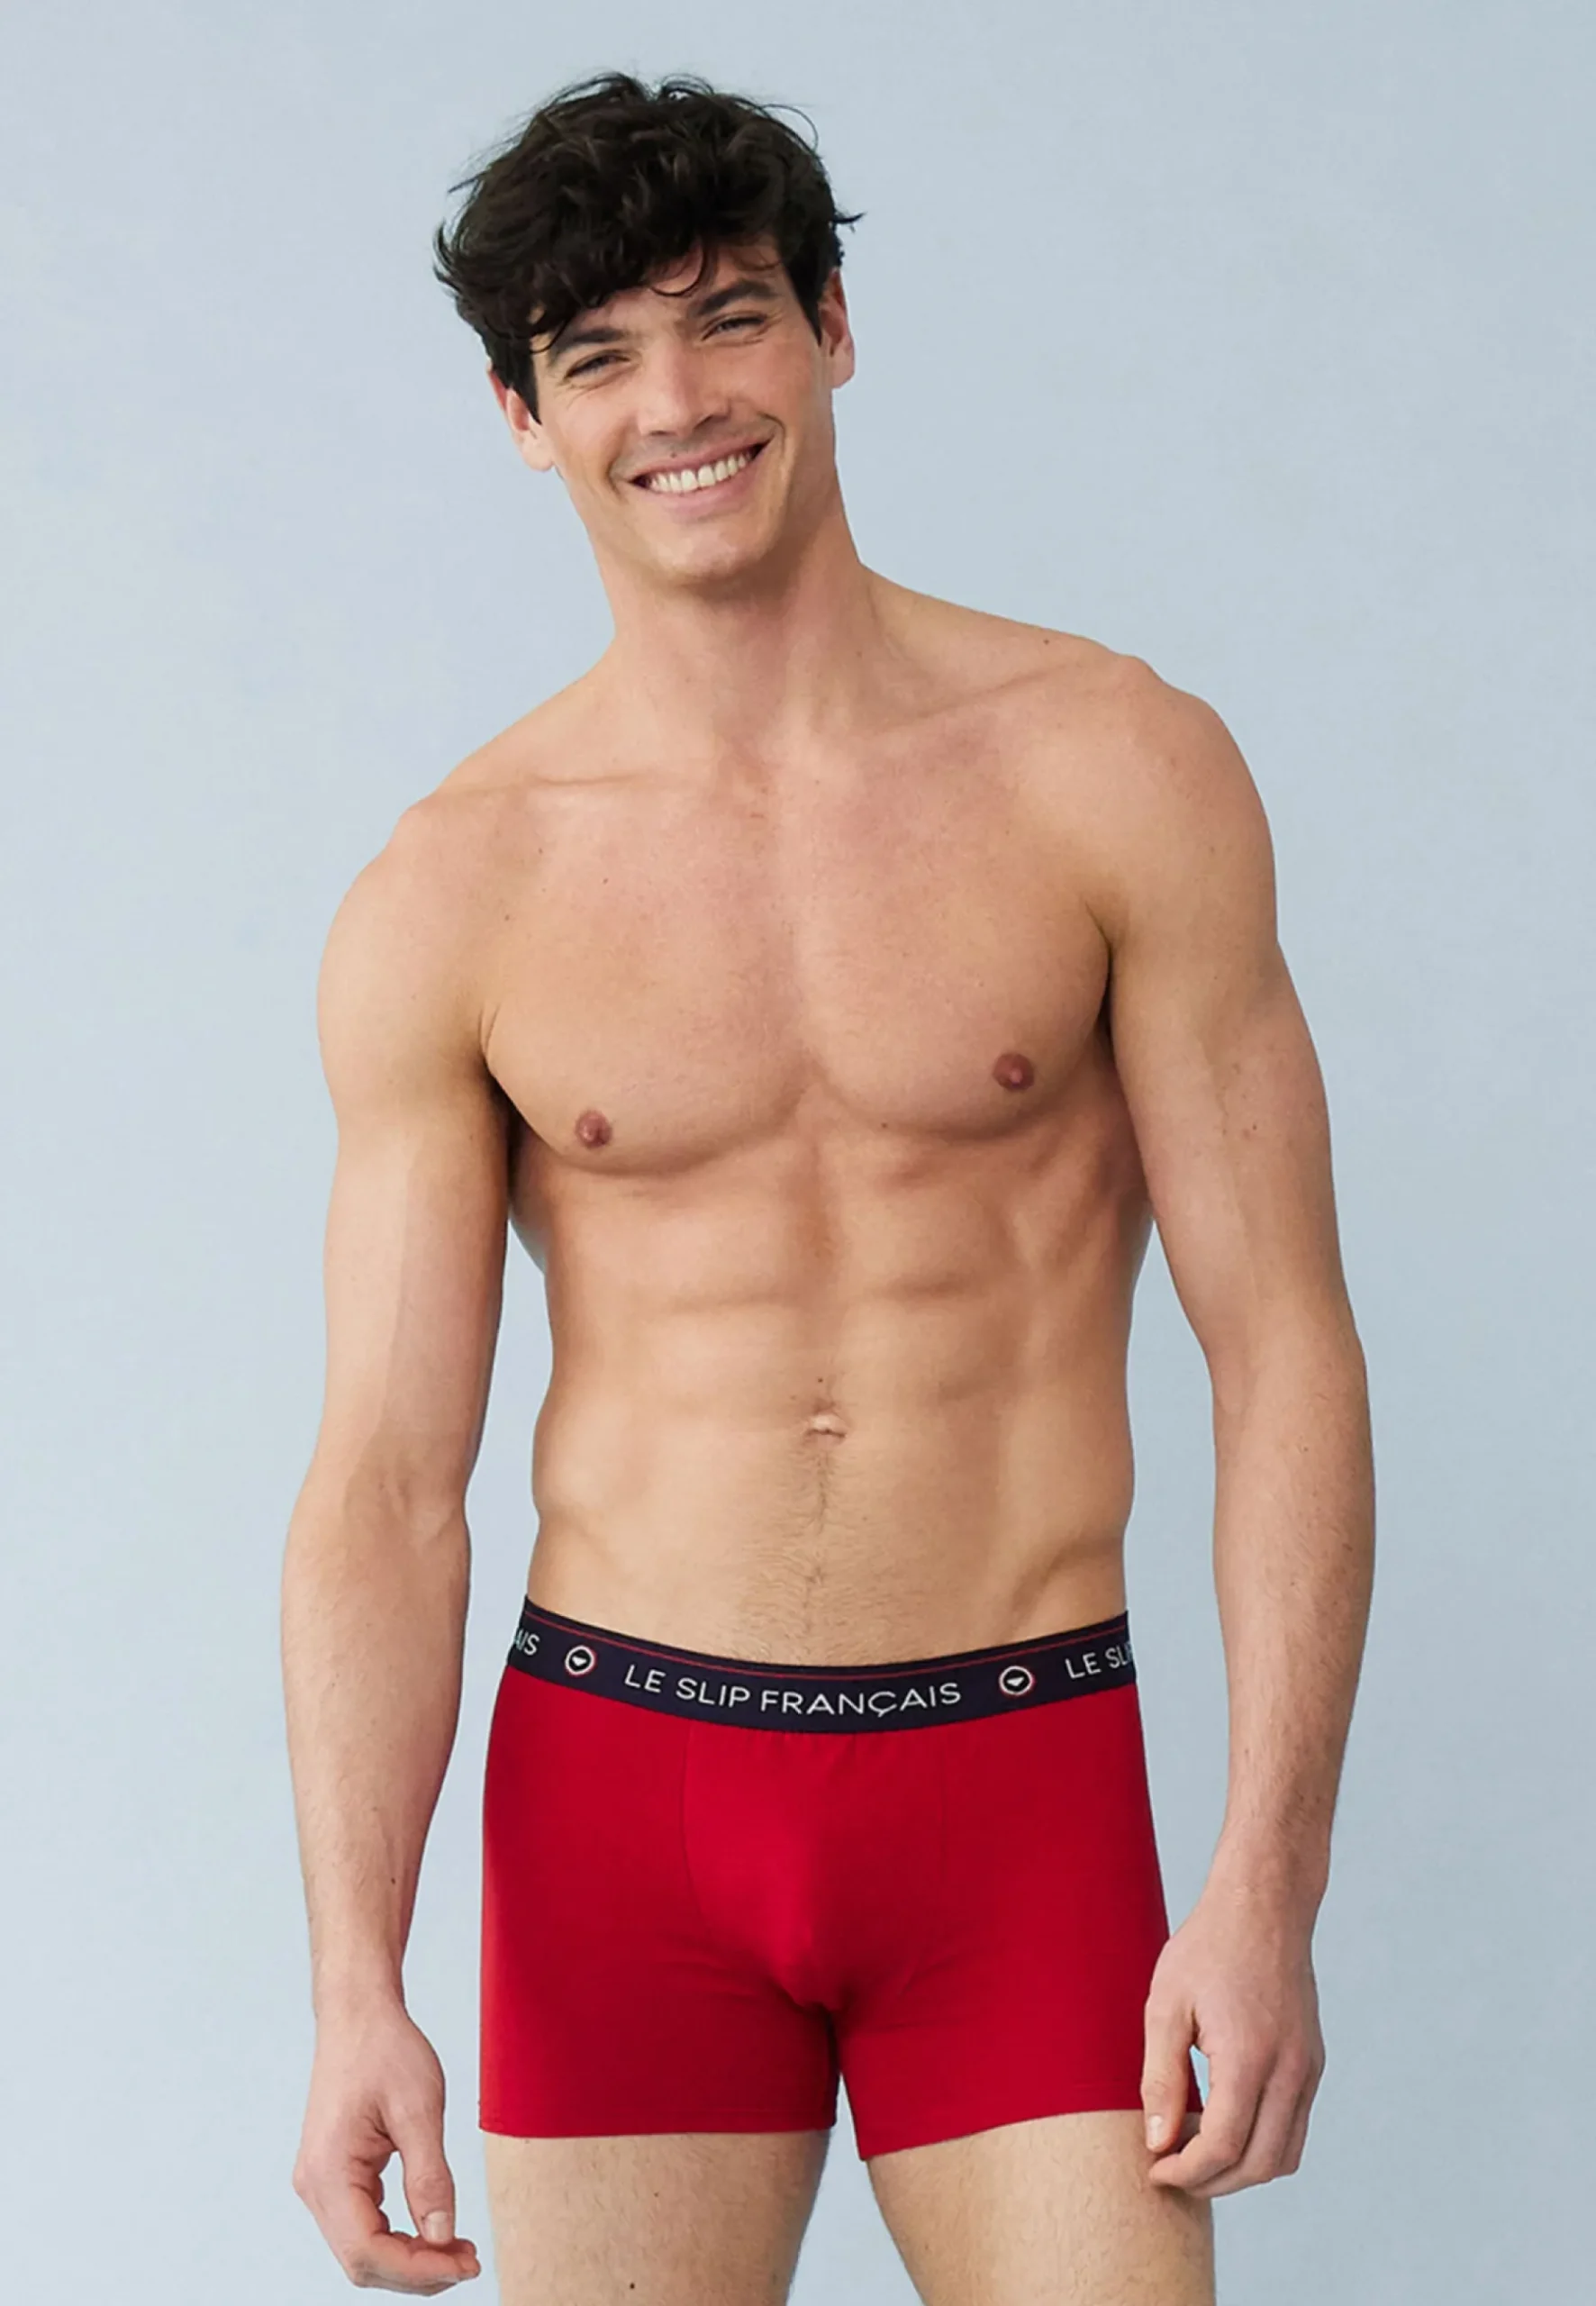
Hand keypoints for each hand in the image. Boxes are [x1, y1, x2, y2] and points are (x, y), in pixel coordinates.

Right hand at [293, 1999, 481, 2291]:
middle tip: (469, 2260)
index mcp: (329, 2172)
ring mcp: (320, 2183)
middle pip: (362, 2262)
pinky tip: (431, 2230)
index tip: (465, 2264)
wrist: (358, 2013)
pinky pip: (361, 2226)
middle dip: (417, 2271)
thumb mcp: (420, 2109)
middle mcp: (315, 2186)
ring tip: (457, 2249)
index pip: (368, 2252)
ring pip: (361, 2251)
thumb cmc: (385, 2049)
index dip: (419, 2269)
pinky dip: (396, 2239)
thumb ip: (429, 2177)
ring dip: (408, 2260)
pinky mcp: (332, 2176)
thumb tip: (443, 2238)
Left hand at [1139, 1870, 1325, 2197]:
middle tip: (1170, 2170)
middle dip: (1211, 2182)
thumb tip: (1157, 2142)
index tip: (1154, 2170)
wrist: (1264, 1906)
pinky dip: (1262, 2146)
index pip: (1222, 2146)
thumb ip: (1161, 2078)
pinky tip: (1224, 2125)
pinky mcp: (1313, 2064)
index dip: (1185, 2171)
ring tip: (1194, 2152)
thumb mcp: (1167, 2005)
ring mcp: (1308, 2069)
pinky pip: (1294, 2129)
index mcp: (1249, 2056)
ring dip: (1240, 2171)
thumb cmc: (1208, 1947)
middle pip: (1258, 2165)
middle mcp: (1289, 2070)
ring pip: (1284, 2156)